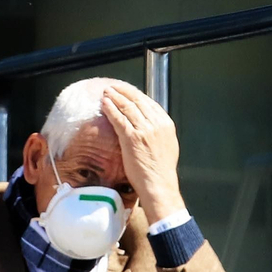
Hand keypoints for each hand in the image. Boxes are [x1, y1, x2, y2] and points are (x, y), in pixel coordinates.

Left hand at [99, 84, 183, 222]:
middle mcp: (156, 124)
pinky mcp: (131, 138)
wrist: (158, 184)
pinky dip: (110, 109)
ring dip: (115, 97)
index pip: (149, 103)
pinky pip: (118, 119)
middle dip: (124, 92)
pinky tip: (104, 104)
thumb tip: (149, 125)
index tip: (127, 92)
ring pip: (127, 107)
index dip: (136, 95)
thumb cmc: (160, 170)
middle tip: (113, 87)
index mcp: (166, 124)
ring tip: (106, 92)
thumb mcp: (167, 146)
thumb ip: (158, 132)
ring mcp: (144, 130)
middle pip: (137, 101)